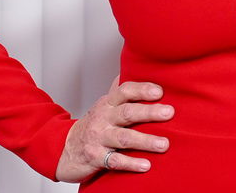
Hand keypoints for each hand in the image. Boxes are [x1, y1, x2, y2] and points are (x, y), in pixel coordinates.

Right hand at [55, 75, 173, 180]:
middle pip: (127, 113)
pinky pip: (115, 161)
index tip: (160, 91)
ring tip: (164, 144)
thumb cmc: (93, 124)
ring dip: (145, 141)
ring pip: (124, 138)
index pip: (124, 91)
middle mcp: (103, 118)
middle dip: (149, 112)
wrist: (66, 147)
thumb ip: (121, 90)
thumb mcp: (105, 104)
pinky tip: (146, 165)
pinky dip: (131, 163)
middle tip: (169, 113)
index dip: (142, 89)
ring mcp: (99, 138)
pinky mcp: (96, 158)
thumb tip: (136, 69)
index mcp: (108, 103)